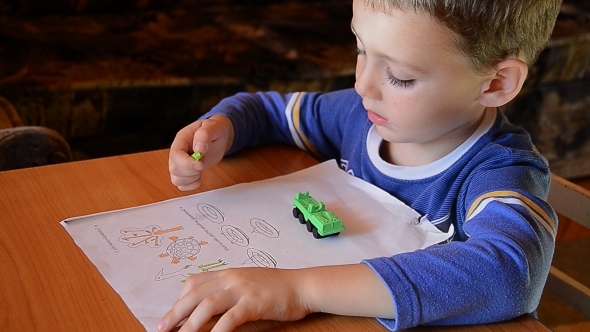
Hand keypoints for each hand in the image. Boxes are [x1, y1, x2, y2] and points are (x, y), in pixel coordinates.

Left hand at [156, 267, 310, 331]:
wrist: (301, 286)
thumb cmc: (276, 288)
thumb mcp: (247, 283)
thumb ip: (227, 290)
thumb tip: (207, 307)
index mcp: (227, 273)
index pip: (194, 283)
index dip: (178, 300)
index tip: (170, 317)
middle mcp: (231, 278)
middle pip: (194, 294)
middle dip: (175, 313)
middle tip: (162, 329)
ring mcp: (243, 289)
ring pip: (207, 305)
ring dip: (190, 324)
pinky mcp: (255, 303)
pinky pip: (231, 318)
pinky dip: (217, 330)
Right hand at [168, 115, 233, 190]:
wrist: (220, 137)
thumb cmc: (214, 130)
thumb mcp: (212, 127)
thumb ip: (204, 135)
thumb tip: (199, 149)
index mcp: (181, 140)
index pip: (175, 155)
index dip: (186, 163)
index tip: (201, 164)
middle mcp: (177, 153)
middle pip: (174, 169)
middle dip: (191, 171)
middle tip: (203, 162)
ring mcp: (180, 164)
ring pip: (176, 179)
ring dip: (191, 178)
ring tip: (201, 168)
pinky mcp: (186, 173)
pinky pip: (182, 185)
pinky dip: (192, 185)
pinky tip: (200, 176)